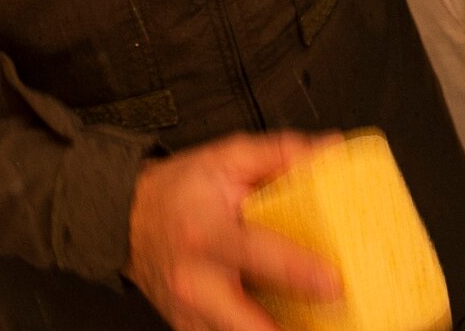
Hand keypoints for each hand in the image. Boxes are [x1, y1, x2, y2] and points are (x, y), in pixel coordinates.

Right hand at [125, 131, 342, 330]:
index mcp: (206, 233)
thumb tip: (330, 151)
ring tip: (315, 324)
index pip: (256, 255)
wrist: (130, 219)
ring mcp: (191, 314)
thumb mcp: (226, 158)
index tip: (333, 282)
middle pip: (248, 325)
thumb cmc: (179, 190)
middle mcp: (196, 280)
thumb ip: (279, 154)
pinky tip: (282, 322)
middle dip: (291, 330)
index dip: (298, 271)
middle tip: (332, 320)